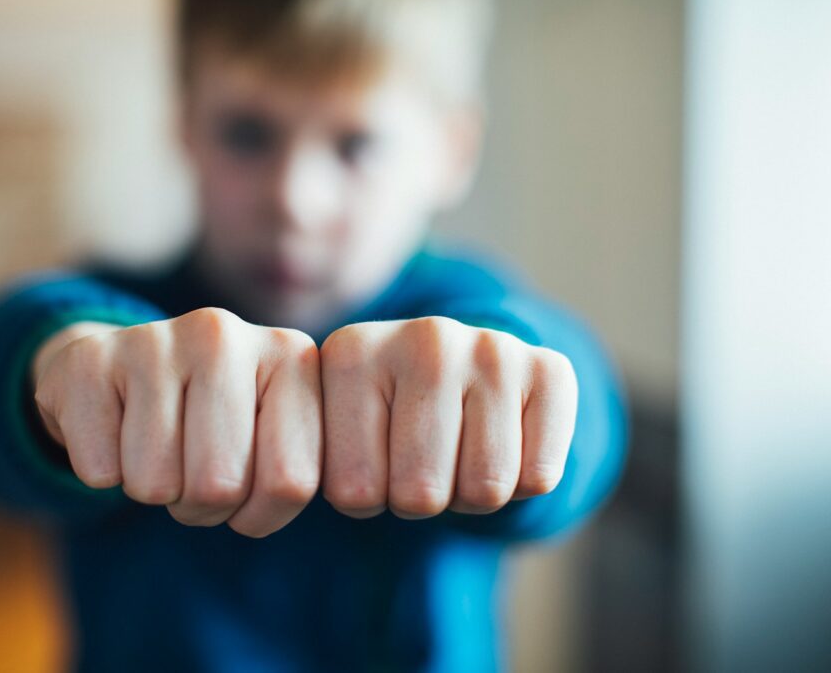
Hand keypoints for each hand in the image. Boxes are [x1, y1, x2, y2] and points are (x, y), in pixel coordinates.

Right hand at [32, 307, 322, 537]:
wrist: (117, 369)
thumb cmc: (211, 422)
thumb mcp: (271, 439)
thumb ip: (300, 467)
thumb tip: (344, 498)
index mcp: (291, 356)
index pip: (291, 484)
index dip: (260, 514)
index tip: (246, 492)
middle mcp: (226, 334)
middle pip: (219, 486)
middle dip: (201, 505)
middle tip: (191, 472)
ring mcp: (155, 338)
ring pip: (155, 484)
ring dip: (152, 489)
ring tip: (155, 449)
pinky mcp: (92, 359)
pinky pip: (100, 469)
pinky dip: (102, 469)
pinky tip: (113, 429)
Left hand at [319, 316, 577, 519]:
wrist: (471, 373)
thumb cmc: (389, 419)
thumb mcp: (336, 431)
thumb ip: (307, 458)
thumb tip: (287, 491)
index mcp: (351, 352)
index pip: (354, 492)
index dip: (367, 498)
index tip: (372, 461)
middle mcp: (422, 337)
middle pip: (420, 494)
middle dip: (421, 498)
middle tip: (423, 458)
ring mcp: (489, 347)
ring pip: (485, 489)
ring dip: (472, 491)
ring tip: (461, 448)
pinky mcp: (549, 368)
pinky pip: (538, 475)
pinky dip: (525, 479)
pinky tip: (507, 439)